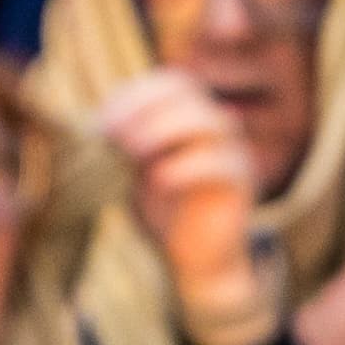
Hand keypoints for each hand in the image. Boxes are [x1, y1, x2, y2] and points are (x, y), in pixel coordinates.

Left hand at [87, 67, 272, 344]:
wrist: (195, 261)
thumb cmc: (163, 211)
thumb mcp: (138, 172)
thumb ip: (129, 145)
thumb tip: (103, 121)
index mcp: (191, 117)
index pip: (168, 83)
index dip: (134, 95)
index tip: (103, 121)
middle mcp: (216, 127)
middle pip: (188, 93)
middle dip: (145, 108)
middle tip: (114, 134)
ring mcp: (233, 152)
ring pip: (209, 120)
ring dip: (166, 129)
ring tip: (134, 151)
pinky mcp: (242, 185)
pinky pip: (221, 164)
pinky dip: (186, 167)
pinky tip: (159, 180)